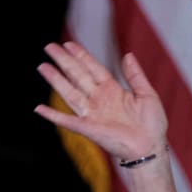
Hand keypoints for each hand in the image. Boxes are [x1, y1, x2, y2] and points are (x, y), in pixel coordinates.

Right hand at [34, 41, 168, 160]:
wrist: (150, 147)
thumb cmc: (152, 124)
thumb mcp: (147, 94)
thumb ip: (135, 75)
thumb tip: (128, 55)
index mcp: (113, 90)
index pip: (93, 68)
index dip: (81, 56)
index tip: (68, 44)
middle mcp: (99, 99)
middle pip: (78, 76)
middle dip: (64, 61)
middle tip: (49, 47)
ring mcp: (92, 113)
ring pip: (70, 92)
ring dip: (56, 80)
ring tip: (42, 66)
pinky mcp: (88, 128)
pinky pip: (67, 120)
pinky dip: (53, 115)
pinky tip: (39, 108)